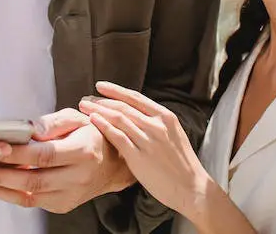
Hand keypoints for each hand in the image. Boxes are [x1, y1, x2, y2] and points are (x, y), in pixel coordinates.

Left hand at [0, 108, 134, 212]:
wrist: (113, 164)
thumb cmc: (92, 135)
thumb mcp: (78, 118)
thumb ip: (53, 122)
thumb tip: (28, 129)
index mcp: (83, 152)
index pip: (44, 156)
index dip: (17, 154)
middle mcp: (78, 178)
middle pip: (33, 181)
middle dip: (0, 176)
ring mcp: (70, 196)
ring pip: (29, 196)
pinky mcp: (63, 205)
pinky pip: (32, 202)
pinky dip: (10, 194)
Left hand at [78, 81, 211, 217]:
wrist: (192, 188)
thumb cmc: (181, 164)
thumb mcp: (173, 135)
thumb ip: (156, 124)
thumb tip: (136, 116)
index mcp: (166, 117)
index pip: (136, 97)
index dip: (116, 90)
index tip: (100, 86)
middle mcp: (157, 125)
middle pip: (123, 106)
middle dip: (101, 100)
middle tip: (86, 99)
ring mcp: (148, 140)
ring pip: (118, 118)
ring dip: (98, 110)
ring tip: (84, 108)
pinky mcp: (140, 156)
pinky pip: (118, 136)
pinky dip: (103, 126)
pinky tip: (92, 121)